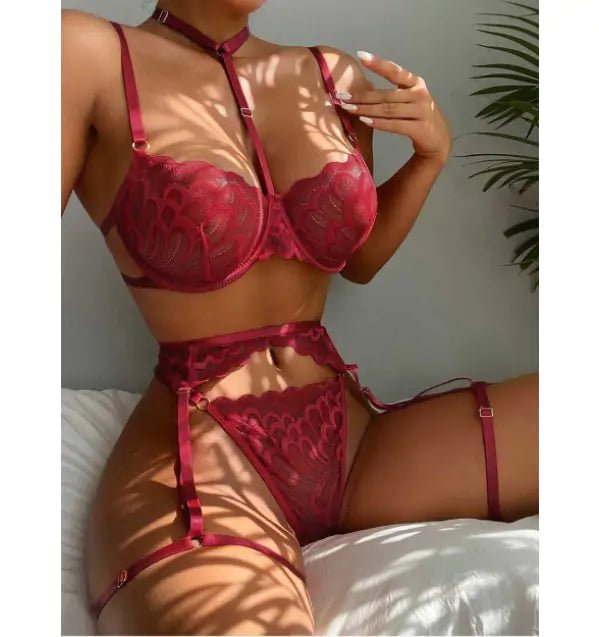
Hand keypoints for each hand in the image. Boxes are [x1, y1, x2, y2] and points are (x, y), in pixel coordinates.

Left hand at [337, 50, 451, 164]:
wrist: (438, 139)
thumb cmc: (417, 116)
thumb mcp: (408, 99)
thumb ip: (391, 93)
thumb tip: (361, 91)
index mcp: (415, 83)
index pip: (395, 71)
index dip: (378, 64)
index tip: (361, 56)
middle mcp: (420, 94)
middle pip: (386, 95)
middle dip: (362, 96)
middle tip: (342, 96)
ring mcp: (421, 112)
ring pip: (388, 110)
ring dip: (366, 109)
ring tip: (349, 109)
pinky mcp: (420, 129)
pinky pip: (395, 125)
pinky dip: (379, 123)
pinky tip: (365, 121)